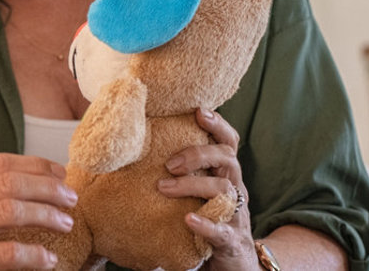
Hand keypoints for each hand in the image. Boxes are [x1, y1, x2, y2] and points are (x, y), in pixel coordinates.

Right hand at [0, 153, 77, 269]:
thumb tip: (8, 184)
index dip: (33, 164)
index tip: (57, 171)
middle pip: (8, 182)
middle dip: (46, 187)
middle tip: (71, 196)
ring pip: (9, 211)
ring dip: (44, 214)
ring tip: (66, 222)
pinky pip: (2, 254)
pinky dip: (30, 256)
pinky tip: (48, 260)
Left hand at [159, 108, 258, 269]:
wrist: (234, 265)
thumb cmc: (207, 221)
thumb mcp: (197, 194)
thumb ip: (180, 174)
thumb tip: (133, 152)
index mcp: (225, 176)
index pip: (228, 143)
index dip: (218, 125)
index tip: (198, 111)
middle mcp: (234, 191)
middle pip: (227, 160)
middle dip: (199, 154)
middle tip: (169, 163)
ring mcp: (235, 216)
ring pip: (223, 191)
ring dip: (192, 185)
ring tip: (164, 187)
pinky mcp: (231, 241)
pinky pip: (221, 230)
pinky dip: (205, 223)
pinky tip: (188, 219)